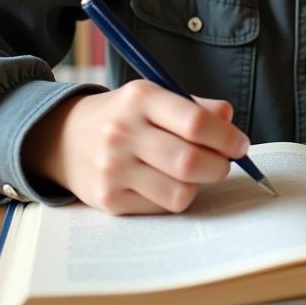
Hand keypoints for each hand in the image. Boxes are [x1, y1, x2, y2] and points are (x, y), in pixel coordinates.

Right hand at [22, 81, 249, 214]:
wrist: (64, 138)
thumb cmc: (123, 115)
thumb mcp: (153, 96)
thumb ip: (194, 106)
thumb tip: (228, 118)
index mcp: (141, 98)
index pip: (195, 122)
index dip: (226, 137)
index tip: (240, 145)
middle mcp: (123, 132)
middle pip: (190, 161)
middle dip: (220, 166)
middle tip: (225, 163)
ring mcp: (113, 169)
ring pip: (180, 191)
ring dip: (198, 185)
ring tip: (194, 173)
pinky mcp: (108, 200)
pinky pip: (161, 208)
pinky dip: (175, 197)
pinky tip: (167, 182)